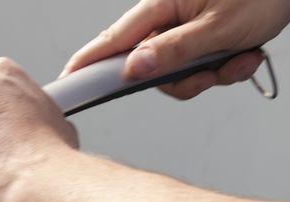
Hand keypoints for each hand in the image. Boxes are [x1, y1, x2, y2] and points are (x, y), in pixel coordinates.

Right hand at [61, 0, 289, 98]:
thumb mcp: (219, 27)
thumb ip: (173, 52)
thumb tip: (132, 69)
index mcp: (161, 5)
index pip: (113, 40)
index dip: (88, 63)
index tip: (68, 82)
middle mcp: (170, 16)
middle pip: (149, 66)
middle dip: (181, 80)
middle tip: (208, 77)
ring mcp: (187, 26)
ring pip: (179, 71)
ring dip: (211, 74)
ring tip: (240, 58)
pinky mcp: (205, 33)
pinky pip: (202, 64)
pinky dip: (226, 66)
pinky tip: (246, 53)